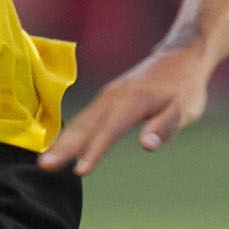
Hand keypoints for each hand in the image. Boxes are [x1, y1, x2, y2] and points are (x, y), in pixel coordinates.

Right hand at [45, 40, 219, 174]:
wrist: (181, 57)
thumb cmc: (184, 87)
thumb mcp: (184, 109)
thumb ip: (165, 126)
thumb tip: (148, 145)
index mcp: (133, 101)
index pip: (110, 130)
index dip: (95, 151)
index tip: (80, 171)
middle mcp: (114, 98)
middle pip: (86, 125)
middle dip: (65, 147)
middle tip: (44, 166)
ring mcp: (107, 97)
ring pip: (81, 122)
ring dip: (62, 141)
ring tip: (44, 162)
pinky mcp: (106, 100)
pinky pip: (84, 118)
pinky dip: (70, 133)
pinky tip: (59, 147)